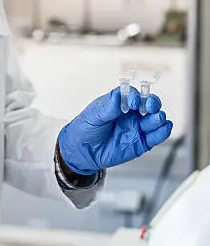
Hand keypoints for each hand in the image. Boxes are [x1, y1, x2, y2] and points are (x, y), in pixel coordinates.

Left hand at [58, 86, 172, 174]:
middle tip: (149, 108)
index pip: (133, 94)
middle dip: (153, 103)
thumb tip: (119, 95)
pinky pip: (157, 135)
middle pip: (149, 103)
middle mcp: (131, 113)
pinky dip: (163, 131)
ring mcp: (138, 127)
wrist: (82, 151)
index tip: (133, 103)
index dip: (136, 96)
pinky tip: (162, 129)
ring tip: (154, 120)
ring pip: (156, 118)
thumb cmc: (86, 128)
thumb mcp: (94, 116)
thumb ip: (108, 107)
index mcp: (120, 102)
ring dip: (158, 117)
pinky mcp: (142, 142)